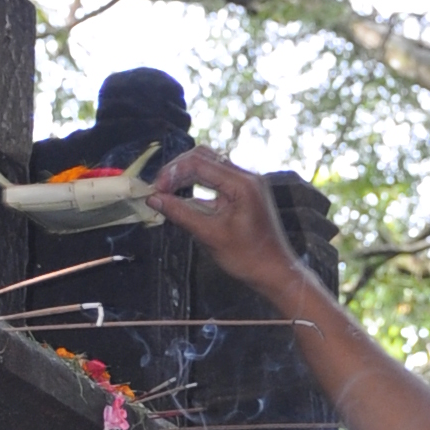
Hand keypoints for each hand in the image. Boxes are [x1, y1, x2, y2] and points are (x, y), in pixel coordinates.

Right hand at [147, 145, 308, 300]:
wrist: (274, 271)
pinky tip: (181, 197)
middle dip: (177, 170)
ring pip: (208, 165)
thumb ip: (181, 213)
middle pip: (203, 157)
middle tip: (158, 189)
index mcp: (242, 184)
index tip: (156, 190)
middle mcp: (246, 176)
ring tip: (166, 192)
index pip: (199, 163)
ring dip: (185, 176)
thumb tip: (154, 199)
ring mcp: (246, 182)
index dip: (173, 173)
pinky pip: (215, 179)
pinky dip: (196, 184)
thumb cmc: (248, 258)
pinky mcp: (243, 192)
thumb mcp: (210, 235)